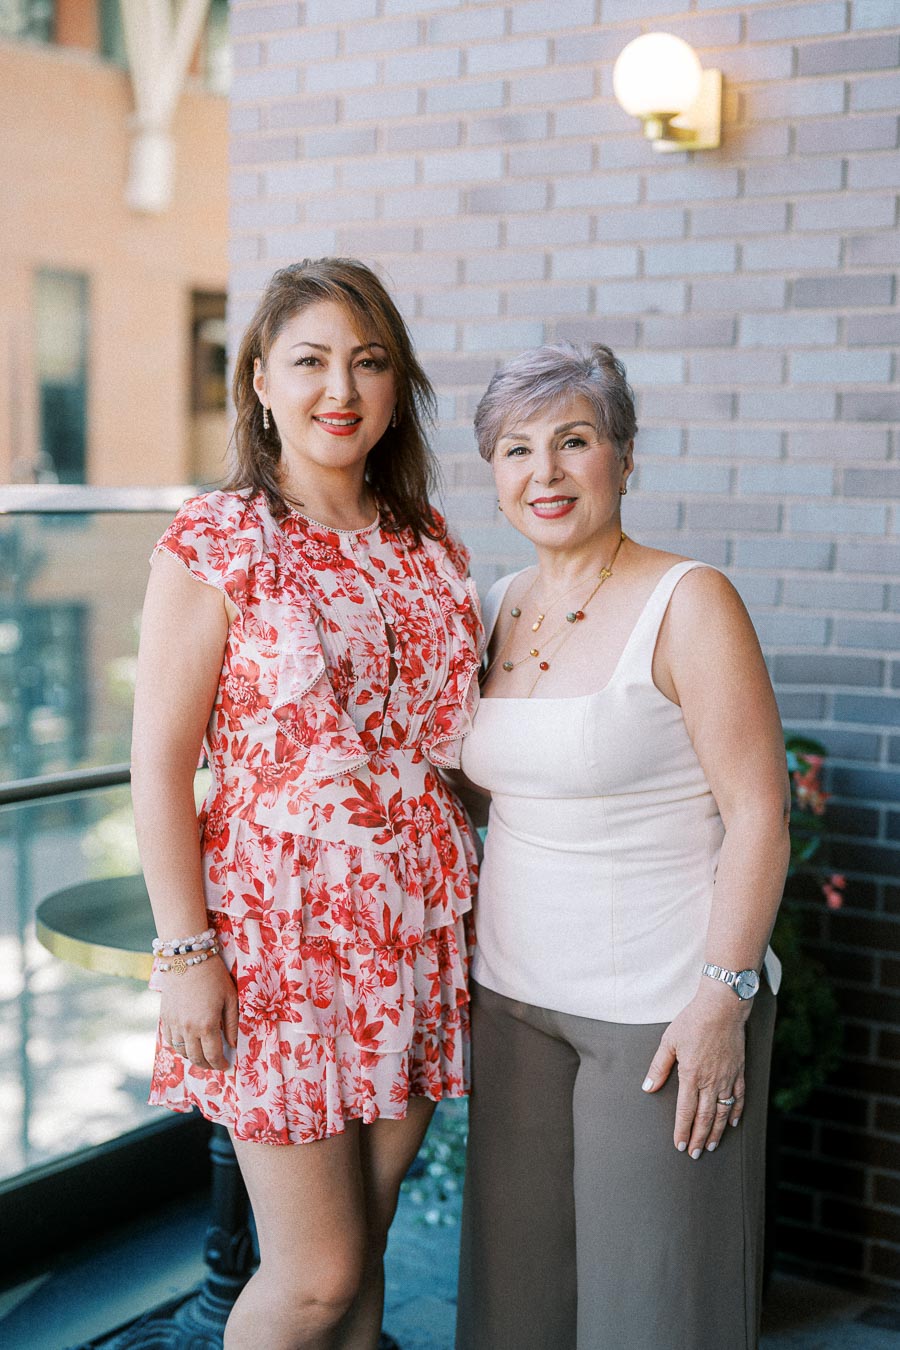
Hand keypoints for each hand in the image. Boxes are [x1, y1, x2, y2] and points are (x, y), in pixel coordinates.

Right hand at [160, 955, 238, 1070]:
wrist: (187, 957)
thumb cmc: (214, 975)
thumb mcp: (230, 998)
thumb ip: (232, 1024)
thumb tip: (233, 1045)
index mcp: (207, 1025)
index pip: (213, 1056)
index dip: (220, 1065)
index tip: (226, 1066)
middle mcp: (188, 1029)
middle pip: (196, 1059)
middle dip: (207, 1065)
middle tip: (215, 1064)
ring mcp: (174, 1024)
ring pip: (182, 1052)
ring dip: (193, 1057)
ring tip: (203, 1055)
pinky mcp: (164, 1018)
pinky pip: (170, 1041)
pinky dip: (179, 1047)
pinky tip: (188, 1044)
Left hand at [641, 983, 749, 1157]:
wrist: (722, 1007)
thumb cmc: (692, 1021)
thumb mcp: (669, 1042)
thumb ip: (658, 1067)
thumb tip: (648, 1088)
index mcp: (691, 1075)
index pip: (686, 1111)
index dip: (682, 1130)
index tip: (680, 1145)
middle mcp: (711, 1081)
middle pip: (705, 1117)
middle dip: (699, 1138)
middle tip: (695, 1154)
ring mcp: (727, 1077)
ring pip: (723, 1112)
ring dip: (716, 1131)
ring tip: (711, 1146)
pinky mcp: (739, 1071)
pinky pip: (739, 1097)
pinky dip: (736, 1112)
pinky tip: (733, 1123)